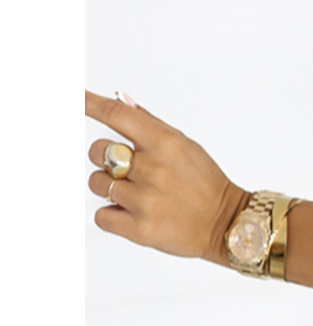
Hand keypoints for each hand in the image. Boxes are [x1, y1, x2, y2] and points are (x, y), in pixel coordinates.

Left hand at [84, 90, 246, 263]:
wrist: (226, 224)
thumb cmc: (204, 182)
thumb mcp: (184, 145)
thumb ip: (149, 123)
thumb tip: (119, 99)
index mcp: (166, 144)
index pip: (118, 115)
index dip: (90, 103)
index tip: (73, 96)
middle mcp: (153, 170)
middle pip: (97, 151)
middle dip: (105, 158)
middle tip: (129, 170)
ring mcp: (145, 200)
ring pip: (97, 183)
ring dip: (109, 187)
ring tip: (136, 195)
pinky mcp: (140, 229)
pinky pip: (101, 215)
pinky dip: (112, 214)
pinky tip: (133, 213)